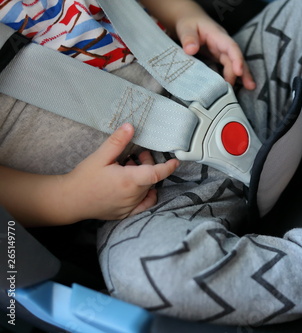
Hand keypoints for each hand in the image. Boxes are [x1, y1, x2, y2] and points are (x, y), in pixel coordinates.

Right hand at [63, 123, 178, 220]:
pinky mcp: (125, 213)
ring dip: (143, 178)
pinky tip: (136, 187)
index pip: (157, 174)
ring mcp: (129, 206)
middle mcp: (132, 196)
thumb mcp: (100, 156)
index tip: (175, 161)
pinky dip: (145, 195)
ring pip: (146, 190)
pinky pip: (143, 205)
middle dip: (148, 164)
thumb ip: (117, 142)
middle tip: (137, 155)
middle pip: (151, 179)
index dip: (168, 167)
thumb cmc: (84, 178)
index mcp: (129, 180)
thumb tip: (130, 126)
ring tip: (128, 168)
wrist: (69, 200)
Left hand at [175, 13, 255, 89]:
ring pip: (233, 65)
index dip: (236, 59)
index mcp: (218, 36)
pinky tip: (232, 89)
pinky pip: (227, 68)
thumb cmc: (189, 24)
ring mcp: (222, 52)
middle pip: (236, 58)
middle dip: (244, 72)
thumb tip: (190, 50)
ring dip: (241, 77)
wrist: (189, 22)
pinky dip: (231, 78)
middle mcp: (223, 45)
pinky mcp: (219, 58)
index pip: (231, 47)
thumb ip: (188, 38)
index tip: (238, 71)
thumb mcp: (186, 28)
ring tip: (249, 88)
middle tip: (250, 86)